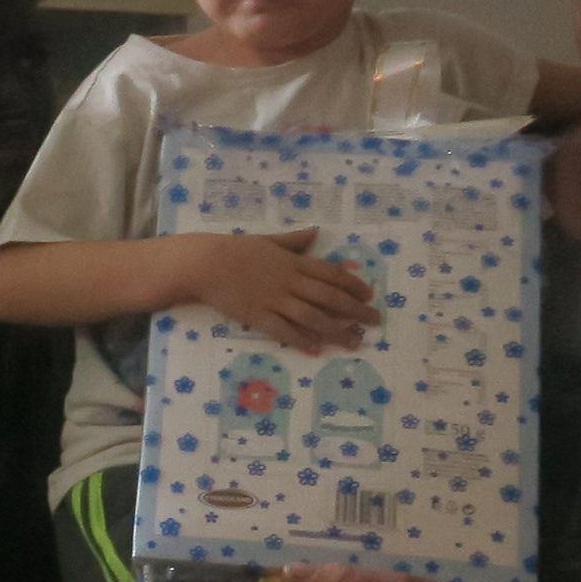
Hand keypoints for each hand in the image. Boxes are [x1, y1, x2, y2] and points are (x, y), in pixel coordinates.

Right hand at [181, 228, 376, 352]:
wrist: (205, 263)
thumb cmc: (236, 249)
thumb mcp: (268, 240)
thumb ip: (293, 240)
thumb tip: (315, 233)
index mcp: (293, 262)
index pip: (331, 273)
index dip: (353, 284)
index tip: (369, 295)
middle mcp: (289, 282)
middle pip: (329, 297)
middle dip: (355, 309)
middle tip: (375, 320)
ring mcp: (274, 300)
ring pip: (312, 317)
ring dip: (336, 330)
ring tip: (354, 342)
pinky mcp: (258, 316)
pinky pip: (284, 330)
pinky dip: (301, 339)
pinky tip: (317, 349)